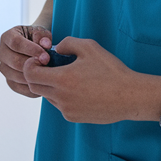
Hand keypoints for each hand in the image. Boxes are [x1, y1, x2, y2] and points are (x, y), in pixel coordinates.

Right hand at [0, 24, 52, 97]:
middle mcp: (2, 53)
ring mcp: (4, 68)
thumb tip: (45, 45)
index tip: (46, 56)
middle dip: (32, 65)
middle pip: (14, 61)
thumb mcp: (41, 33)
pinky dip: (30, 87)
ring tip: (46, 74)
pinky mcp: (9, 81)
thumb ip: (43, 36)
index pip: (16, 43)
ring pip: (16, 76)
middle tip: (48, 66)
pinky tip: (41, 82)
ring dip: (32, 76)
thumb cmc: (37, 39)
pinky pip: (18, 87)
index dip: (31, 50)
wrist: (35, 49)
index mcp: (7, 37)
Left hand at [21, 36, 160, 123]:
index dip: (31, 65)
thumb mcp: (89, 47)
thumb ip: (67, 43)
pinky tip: (79, 89)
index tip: (40, 60)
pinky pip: (60, 105)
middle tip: (50, 67)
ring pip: (47, 97)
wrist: (130, 96)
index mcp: (62, 79)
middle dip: (38, 75)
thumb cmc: (111, 70)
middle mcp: (61, 97)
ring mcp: (67, 110)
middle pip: (35, 87)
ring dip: (51, 86)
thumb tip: (55, 49)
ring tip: (70, 78)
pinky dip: (62, 97)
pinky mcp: (74, 118)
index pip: (30, 74)